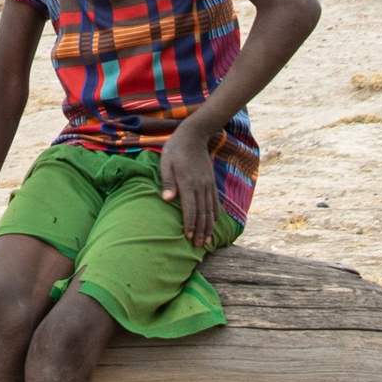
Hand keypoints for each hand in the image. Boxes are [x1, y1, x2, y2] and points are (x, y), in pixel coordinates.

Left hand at [158, 129, 218, 250]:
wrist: (193, 136)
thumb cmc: (175, 150)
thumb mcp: (166, 163)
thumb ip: (167, 182)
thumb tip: (167, 200)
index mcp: (188, 183)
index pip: (190, 209)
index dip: (190, 224)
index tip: (188, 237)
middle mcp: (200, 186)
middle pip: (202, 213)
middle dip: (200, 231)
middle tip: (197, 246)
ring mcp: (207, 185)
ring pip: (210, 210)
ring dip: (209, 227)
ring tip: (206, 241)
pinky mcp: (211, 182)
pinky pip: (215, 201)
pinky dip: (215, 214)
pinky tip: (214, 224)